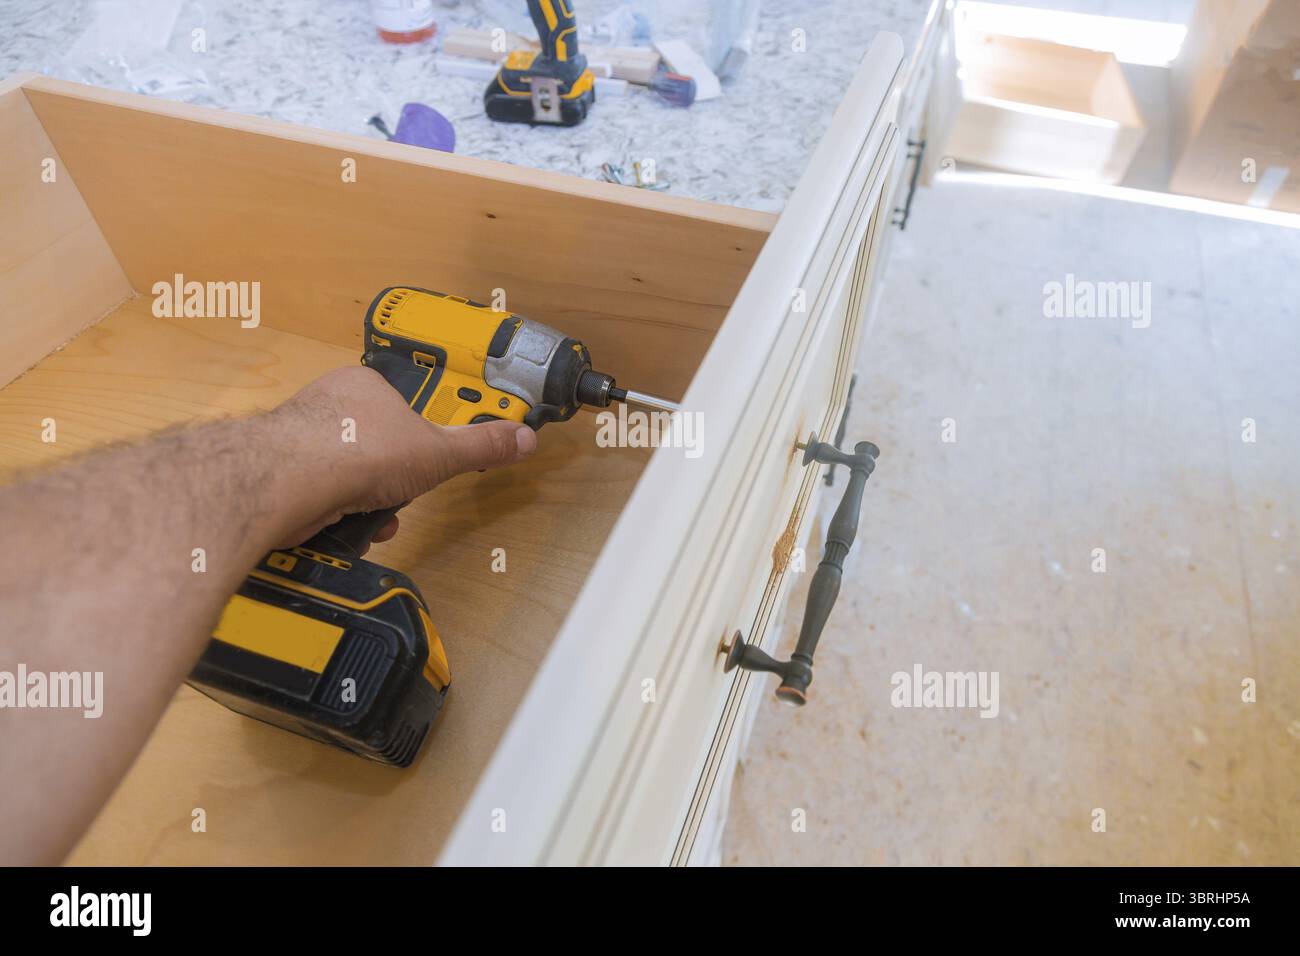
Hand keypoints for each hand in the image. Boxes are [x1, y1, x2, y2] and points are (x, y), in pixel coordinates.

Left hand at [268, 366, 536, 545]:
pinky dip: (338, 516)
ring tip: (376, 516)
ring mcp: (300, 440)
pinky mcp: (282, 475)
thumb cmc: (359, 450)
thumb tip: (523, 438)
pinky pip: (321, 496)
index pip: (399, 408)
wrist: (292, 480)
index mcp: (366, 386)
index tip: (425, 462)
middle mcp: (329, 406)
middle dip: (393, 480)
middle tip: (403, 493)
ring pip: (346, 475)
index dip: (417, 441)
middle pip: (374, 446)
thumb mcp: (438, 452)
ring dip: (368, 502)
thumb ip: (480, 446)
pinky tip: (348, 526)